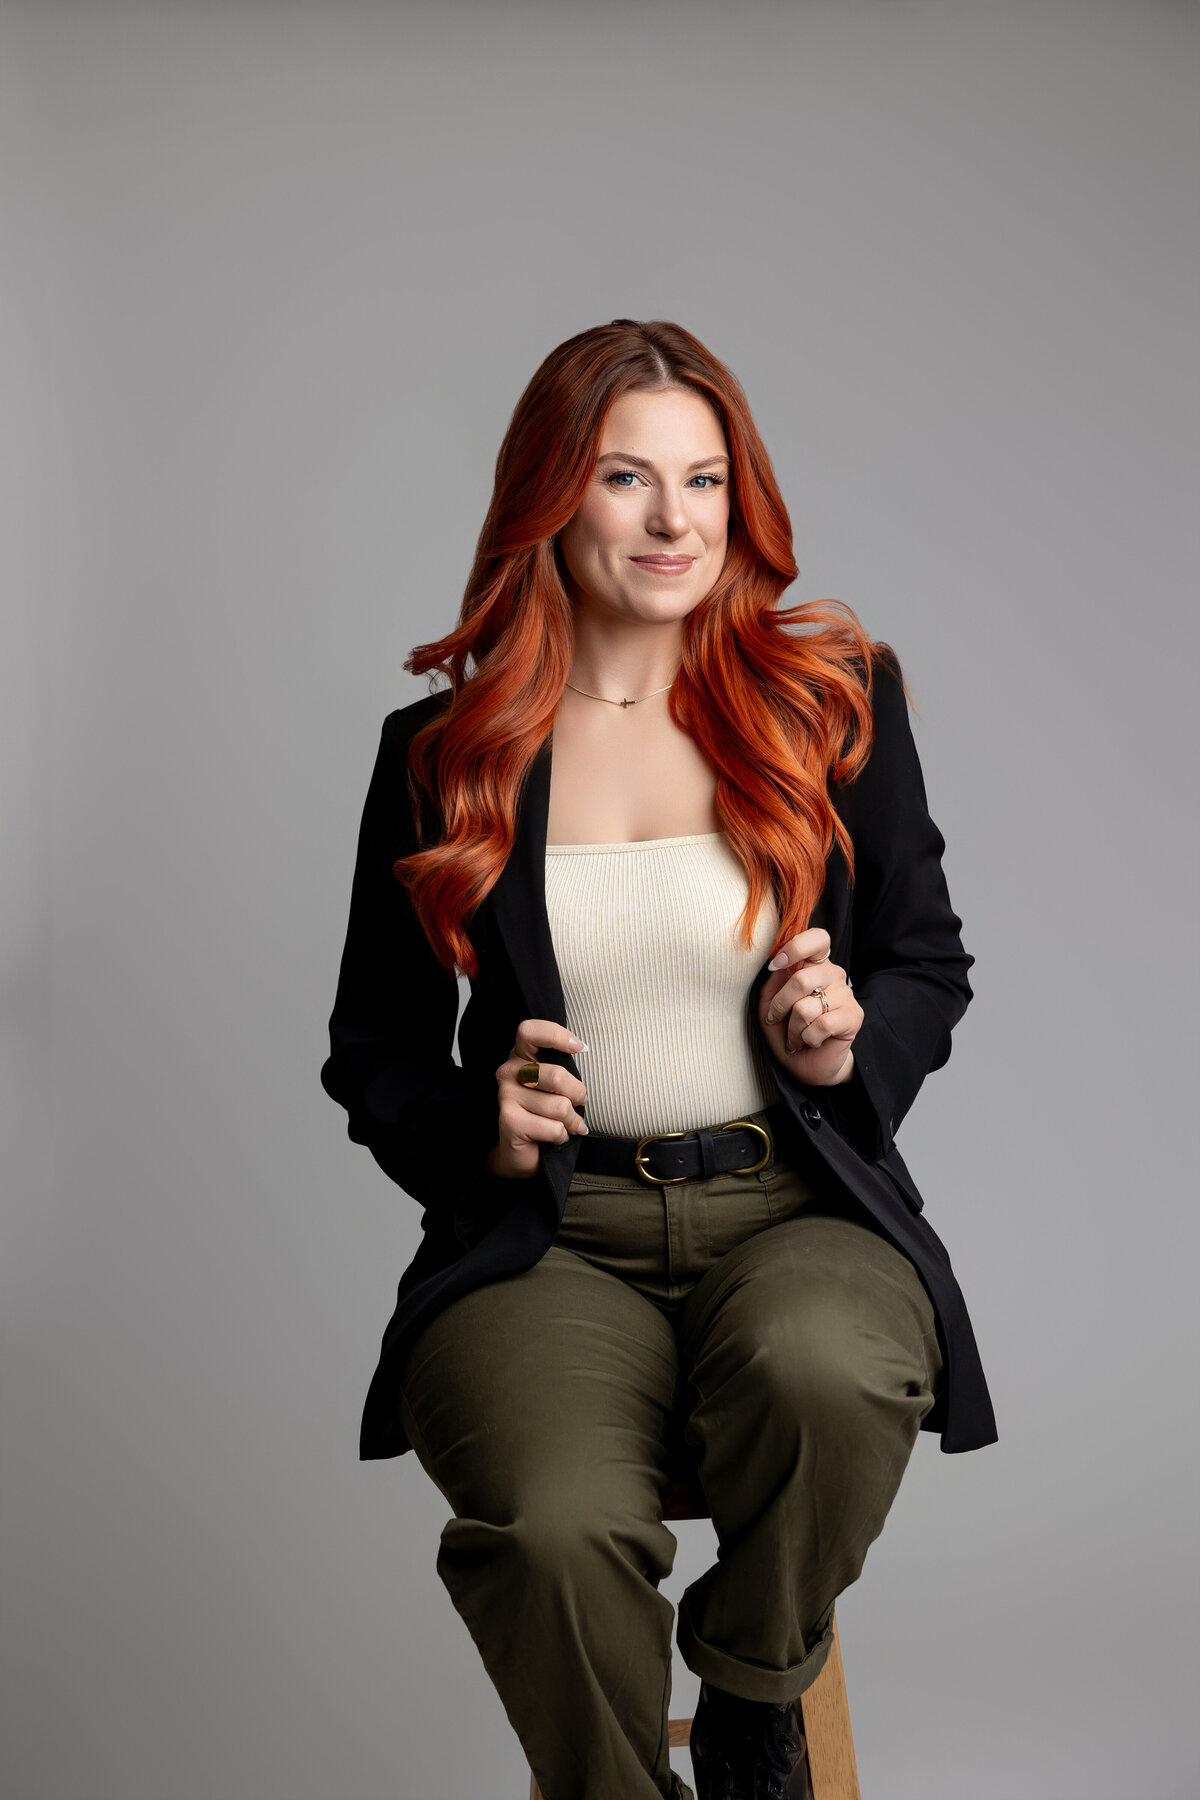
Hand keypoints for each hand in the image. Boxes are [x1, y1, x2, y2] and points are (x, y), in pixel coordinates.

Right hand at [486, 1020, 589, 1178]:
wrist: (521, 1153)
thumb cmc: (544, 1113)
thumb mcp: (554, 1085)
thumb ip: (562, 1068)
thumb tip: (581, 1049)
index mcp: (520, 1056)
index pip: (529, 1031)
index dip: (556, 1035)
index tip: (580, 1048)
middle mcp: (508, 1072)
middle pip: (557, 1075)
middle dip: (578, 1094)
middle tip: (579, 1103)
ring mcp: (506, 1096)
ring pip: (559, 1106)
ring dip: (572, 1121)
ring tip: (567, 1124)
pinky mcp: (509, 1121)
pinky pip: (553, 1128)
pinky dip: (562, 1135)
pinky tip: (554, 1137)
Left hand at [757, 929, 862, 1086]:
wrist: (807, 1064)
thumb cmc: (786, 1030)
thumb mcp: (769, 1004)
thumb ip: (773, 982)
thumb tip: (779, 964)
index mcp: (814, 965)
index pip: (817, 938)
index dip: (796, 947)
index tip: (776, 965)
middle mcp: (833, 975)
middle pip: (802, 979)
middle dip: (780, 1005)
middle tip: (777, 1019)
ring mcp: (846, 994)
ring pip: (806, 1007)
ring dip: (793, 1029)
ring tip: (797, 1036)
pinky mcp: (854, 1016)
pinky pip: (821, 1025)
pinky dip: (808, 1038)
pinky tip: (812, 1041)